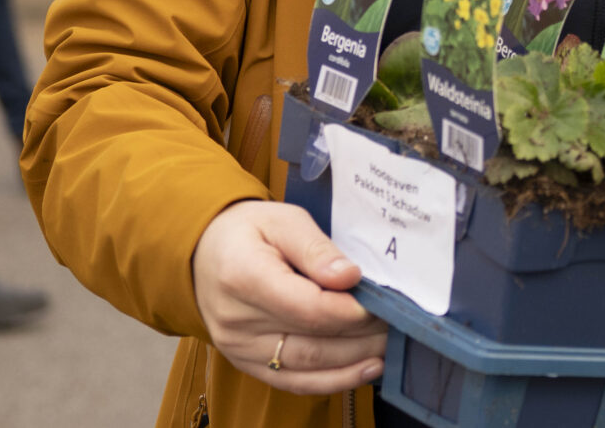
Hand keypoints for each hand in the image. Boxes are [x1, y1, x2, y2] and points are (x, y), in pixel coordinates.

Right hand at [192, 200, 386, 394]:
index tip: (382, 305)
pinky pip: (294, 382)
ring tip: (390, 345)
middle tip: (399, 323)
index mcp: (243, 276)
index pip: (306, 307)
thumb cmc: (248, 231)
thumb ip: (317, 249)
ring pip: (307, 366)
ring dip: (355, 360)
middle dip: (362, 336)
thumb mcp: (283, 220)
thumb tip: (349, 277)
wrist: (205, 253)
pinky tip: (367, 369)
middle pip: (311, 340)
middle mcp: (237, 320)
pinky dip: (334, 381)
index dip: (350, 311)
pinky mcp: (246, 364)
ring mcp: (239, 348)